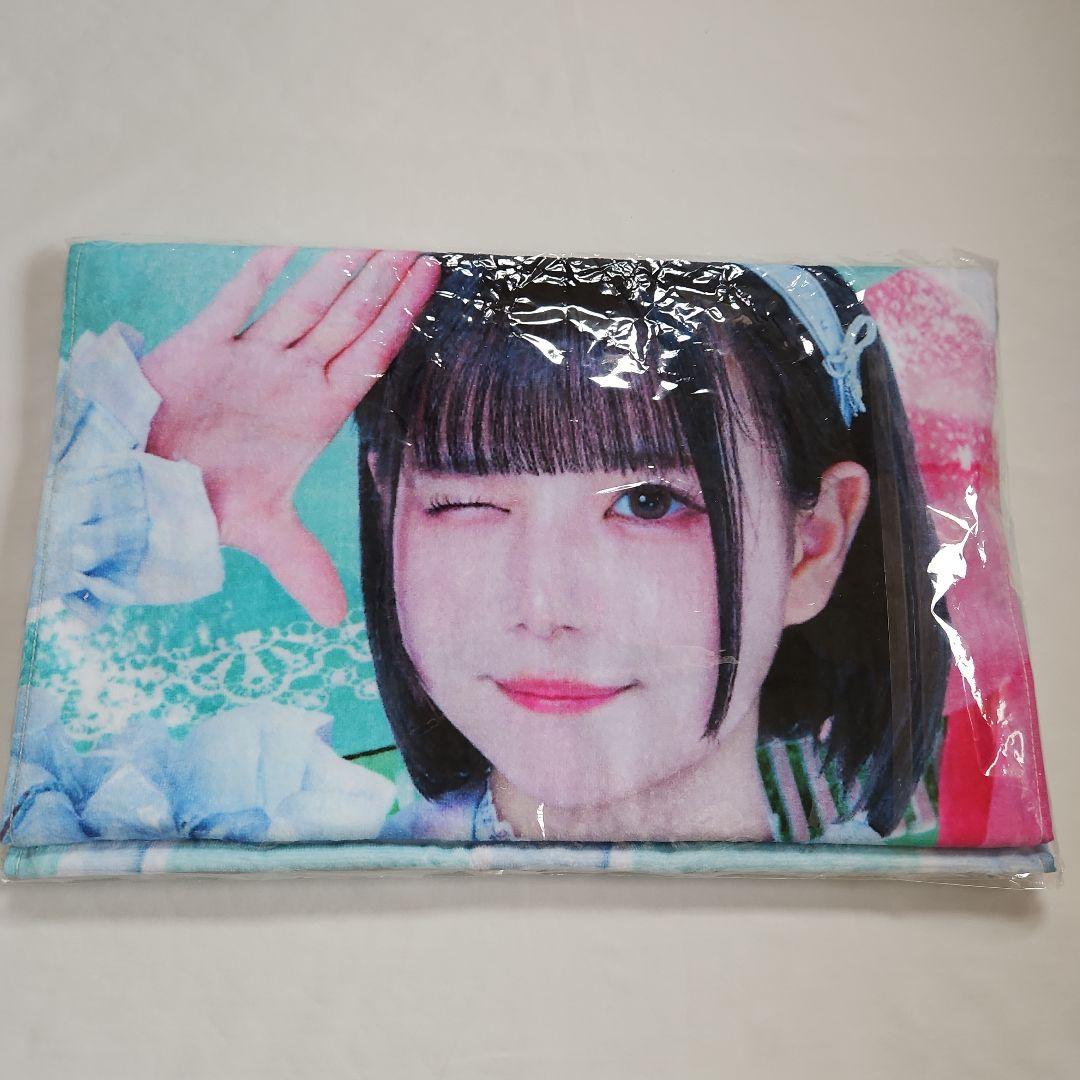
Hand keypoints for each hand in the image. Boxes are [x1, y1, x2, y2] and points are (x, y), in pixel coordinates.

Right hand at [141, 247, 440, 625]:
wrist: (139, 487)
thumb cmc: (201, 502)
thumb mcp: (259, 531)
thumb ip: (302, 565)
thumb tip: (337, 620)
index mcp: (314, 412)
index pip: (370, 356)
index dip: (401, 318)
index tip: (430, 280)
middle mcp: (289, 377)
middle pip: (346, 321)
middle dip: (379, 282)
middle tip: (414, 239)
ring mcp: (249, 357)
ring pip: (302, 304)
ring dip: (334, 270)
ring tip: (371, 233)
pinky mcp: (201, 345)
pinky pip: (234, 304)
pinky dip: (256, 278)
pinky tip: (286, 249)